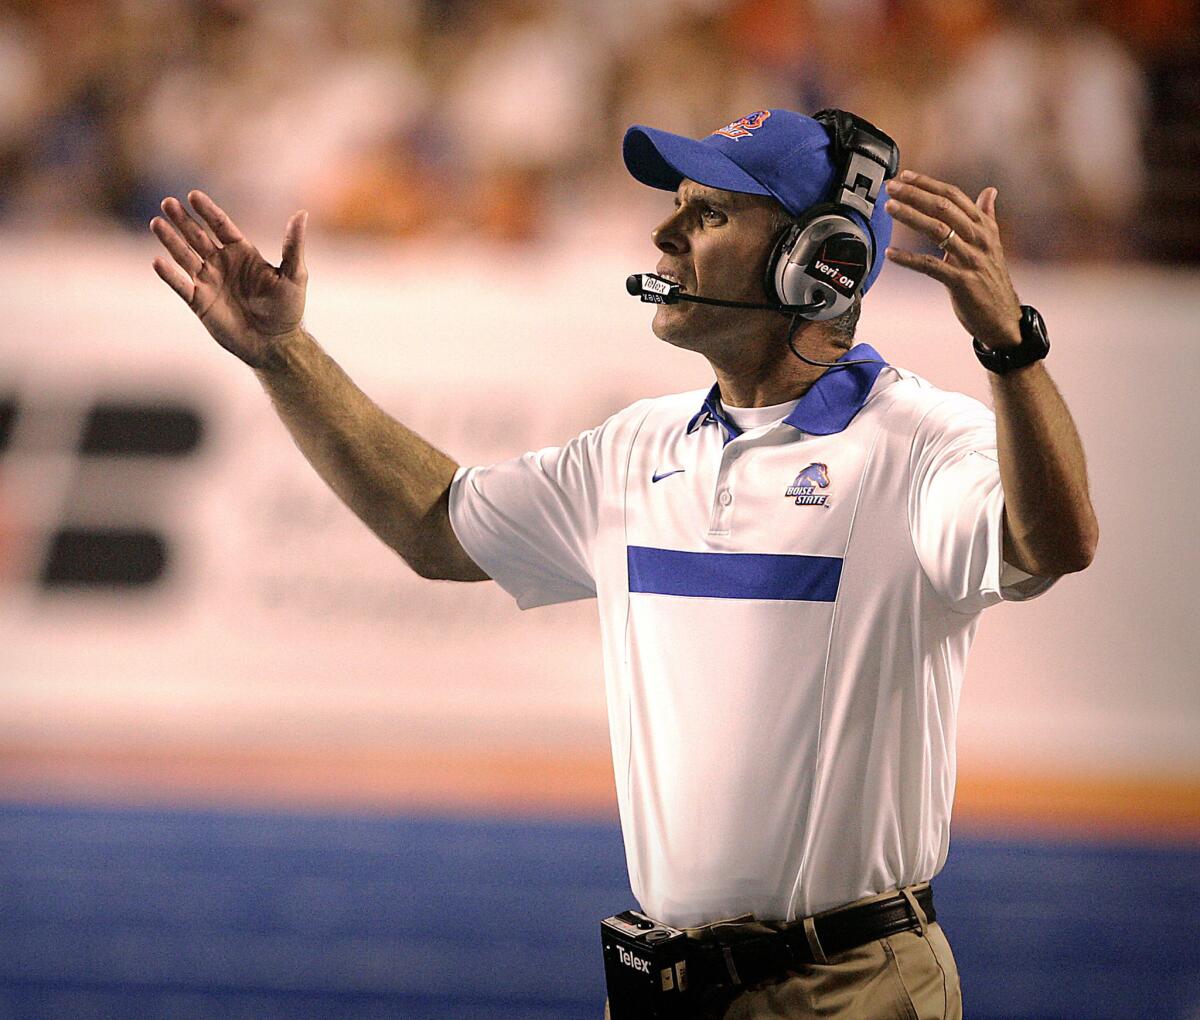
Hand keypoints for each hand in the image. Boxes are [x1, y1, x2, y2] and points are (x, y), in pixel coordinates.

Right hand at [150, 192, 308, 368]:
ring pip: (184, 256)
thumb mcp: (294, 274)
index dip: (208, 211)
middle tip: (168, 202)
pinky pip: (180, 285)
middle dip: (183, 220)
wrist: (275, 344)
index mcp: (242, 253)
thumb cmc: (288, 310)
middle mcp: (222, 263)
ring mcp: (209, 281)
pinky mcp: (199, 302)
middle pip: (198, 236)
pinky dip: (169, 275)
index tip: (193, 195)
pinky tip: (157, 261)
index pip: (221, 226)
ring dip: (170, 240)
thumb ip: (293, 245)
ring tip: (156, 222)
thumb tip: (302, 214)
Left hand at [883, 171, 1022, 349]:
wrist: (1003, 318)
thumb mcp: (992, 245)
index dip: (929, 184)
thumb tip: (990, 191)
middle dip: (915, 194)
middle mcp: (979, 239)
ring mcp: (971, 260)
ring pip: (937, 231)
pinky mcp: (962, 282)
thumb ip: (987, 216)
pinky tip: (890, 254)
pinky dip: (909, 259)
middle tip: (890, 187)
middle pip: (943, 208)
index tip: (905, 176)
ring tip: (889, 208)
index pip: (954, 197)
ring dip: (910, 217)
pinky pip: (931, 266)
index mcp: (984, 227)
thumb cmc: (991, 280)